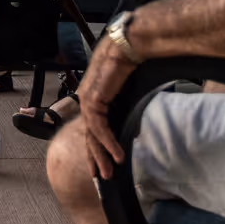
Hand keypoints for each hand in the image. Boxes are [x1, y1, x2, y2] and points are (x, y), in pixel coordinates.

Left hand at [77, 35, 139, 180]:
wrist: (130, 44)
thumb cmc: (133, 62)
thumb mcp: (129, 91)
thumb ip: (127, 109)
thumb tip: (136, 128)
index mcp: (95, 98)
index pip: (93, 130)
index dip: (97, 149)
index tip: (102, 165)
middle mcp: (88, 100)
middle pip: (90, 137)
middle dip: (95, 159)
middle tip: (102, 178)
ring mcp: (88, 100)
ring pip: (92, 136)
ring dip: (102, 157)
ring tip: (109, 174)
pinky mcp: (93, 100)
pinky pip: (99, 128)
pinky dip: (108, 143)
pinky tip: (117, 156)